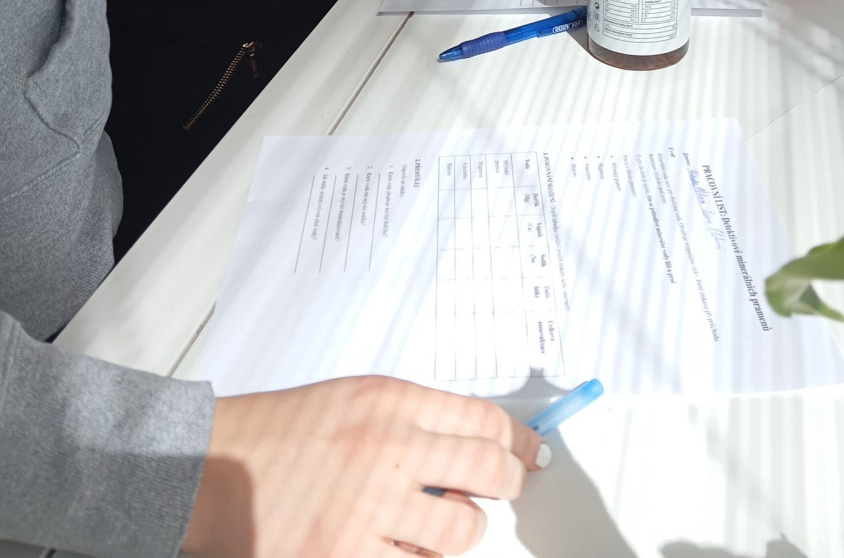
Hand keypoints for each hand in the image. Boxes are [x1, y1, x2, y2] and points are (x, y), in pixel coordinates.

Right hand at [182, 375, 546, 557]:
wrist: (212, 466)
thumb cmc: (282, 431)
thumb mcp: (356, 398)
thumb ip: (414, 415)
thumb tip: (477, 442)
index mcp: (390, 401)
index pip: (484, 417)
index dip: (521, 439)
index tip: (534, 452)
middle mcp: (387, 447)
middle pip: (488, 469)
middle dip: (509, 482)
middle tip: (508, 487)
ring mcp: (369, 507)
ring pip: (463, 529)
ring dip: (465, 531)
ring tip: (445, 524)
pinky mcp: (347, 555)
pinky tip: (405, 548)